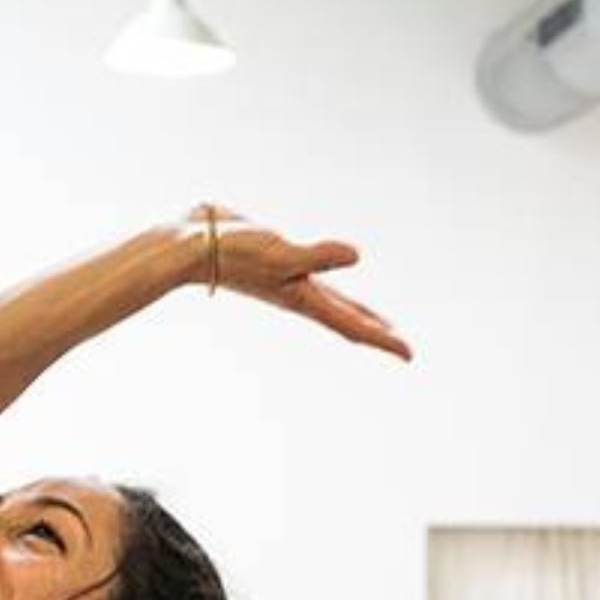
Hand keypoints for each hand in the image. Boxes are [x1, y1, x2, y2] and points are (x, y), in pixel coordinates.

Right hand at [192, 206, 411, 359]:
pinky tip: (331, 277)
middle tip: (402, 347)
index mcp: (306, 299)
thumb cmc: (235, 251)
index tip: (409, 355)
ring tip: (376, 321)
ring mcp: (288, 279)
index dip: (383, 340)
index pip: (353, 324)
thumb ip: (319, 256)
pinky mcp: (277, 260)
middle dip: (376, 333)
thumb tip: (356, 256)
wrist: (190, 244)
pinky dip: (331, 282)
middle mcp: (300, 294)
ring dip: (356, 313)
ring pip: (333, 302)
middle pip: (347, 319)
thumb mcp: (281, 253)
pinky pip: (314, 276)